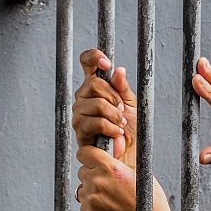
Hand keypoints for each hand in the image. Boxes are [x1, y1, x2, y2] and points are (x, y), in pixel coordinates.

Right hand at [73, 49, 136, 165]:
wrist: (126, 153)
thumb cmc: (129, 128)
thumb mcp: (130, 102)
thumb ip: (123, 87)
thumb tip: (119, 71)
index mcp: (95, 86)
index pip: (86, 62)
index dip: (93, 57)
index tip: (106, 63)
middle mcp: (83, 97)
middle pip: (92, 83)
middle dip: (113, 96)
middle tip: (122, 109)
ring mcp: (79, 113)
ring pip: (95, 103)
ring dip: (114, 115)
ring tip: (121, 124)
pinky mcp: (79, 130)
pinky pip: (95, 122)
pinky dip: (110, 127)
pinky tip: (116, 133)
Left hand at [75, 146, 139, 210]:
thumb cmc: (146, 197)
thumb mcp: (137, 170)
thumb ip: (118, 159)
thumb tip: (112, 143)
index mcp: (109, 167)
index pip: (84, 153)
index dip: (89, 156)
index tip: (94, 159)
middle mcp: (97, 181)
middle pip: (82, 171)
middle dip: (92, 174)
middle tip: (108, 183)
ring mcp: (90, 199)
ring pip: (81, 189)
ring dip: (90, 191)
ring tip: (110, 197)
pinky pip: (83, 205)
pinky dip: (92, 206)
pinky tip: (108, 208)